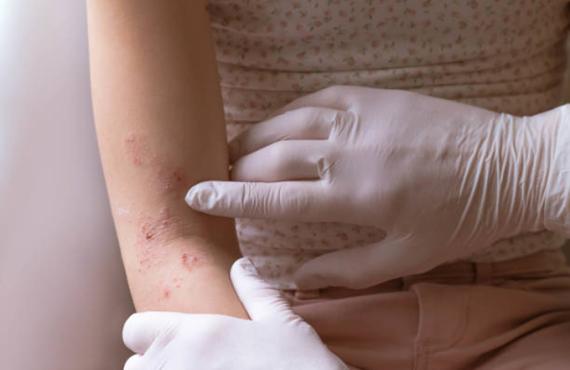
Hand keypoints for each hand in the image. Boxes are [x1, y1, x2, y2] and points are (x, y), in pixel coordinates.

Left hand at [122, 258, 347, 369]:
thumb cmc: (301, 367)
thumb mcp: (282, 324)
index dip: (152, 334)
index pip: (133, 328)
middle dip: (159, 364)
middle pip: (135, 365)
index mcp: (194, 334)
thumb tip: (242, 265)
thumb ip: (255, 291)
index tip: (178, 343)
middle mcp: (174, 365)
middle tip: (197, 365)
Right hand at [185, 86, 566, 288]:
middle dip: (235, 167)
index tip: (196, 194)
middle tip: (217, 176)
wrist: (510, 165)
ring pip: (288, 121)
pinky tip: (281, 124)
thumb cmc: (460, 217)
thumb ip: (347, 270)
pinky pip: (316, 99)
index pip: (273, 198)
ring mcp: (360, 118)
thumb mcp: (407, 257)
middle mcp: (349, 152)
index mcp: (354, 197)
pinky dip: (290, 112)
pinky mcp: (374, 97)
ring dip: (255, 136)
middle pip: (271, 157)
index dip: (229, 198)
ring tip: (237, 150)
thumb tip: (299, 277)